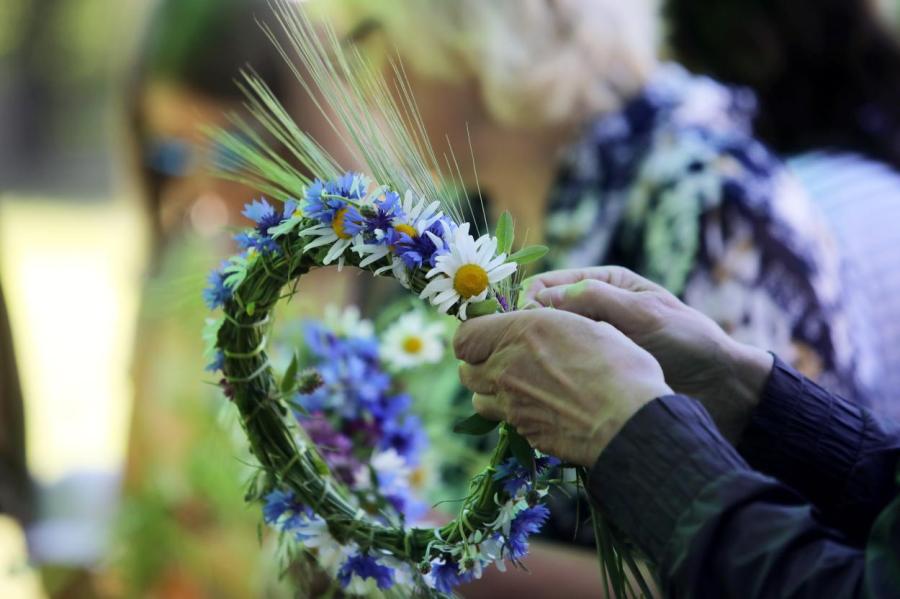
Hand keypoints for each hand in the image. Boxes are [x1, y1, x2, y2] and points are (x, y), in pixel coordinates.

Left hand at [454, 309, 671, 466]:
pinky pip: (508, 422)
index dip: (474, 336)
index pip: (465, 336)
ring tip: (522, 387)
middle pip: (467, 371)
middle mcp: (506, 370)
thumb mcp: (589, 325)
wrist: (630, 424)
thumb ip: (553, 324)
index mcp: (520, 334)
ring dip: (494, 393)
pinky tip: (547, 410)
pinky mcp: (526, 433)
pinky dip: (519, 415)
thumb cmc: (619, 367)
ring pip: (481, 400)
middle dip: (481, 366)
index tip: (489, 334)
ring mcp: (512, 406)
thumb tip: (548, 325)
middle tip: (506, 361)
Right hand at [522, 266, 773, 440]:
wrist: (720, 388)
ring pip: (547, 345)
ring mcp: (591, 342)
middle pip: (541, 315)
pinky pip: (561, 369)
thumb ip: (596, 300)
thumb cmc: (688, 341)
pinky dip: (550, 376)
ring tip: (527, 374)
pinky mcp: (593, 370)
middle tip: (516, 353)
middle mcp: (591, 310)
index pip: (547, 285)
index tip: (519, 325)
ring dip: (535, 357)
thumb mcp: (644, 314)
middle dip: (527, 331)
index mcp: (603, 283)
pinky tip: (544, 388)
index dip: (528, 302)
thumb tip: (541, 298)